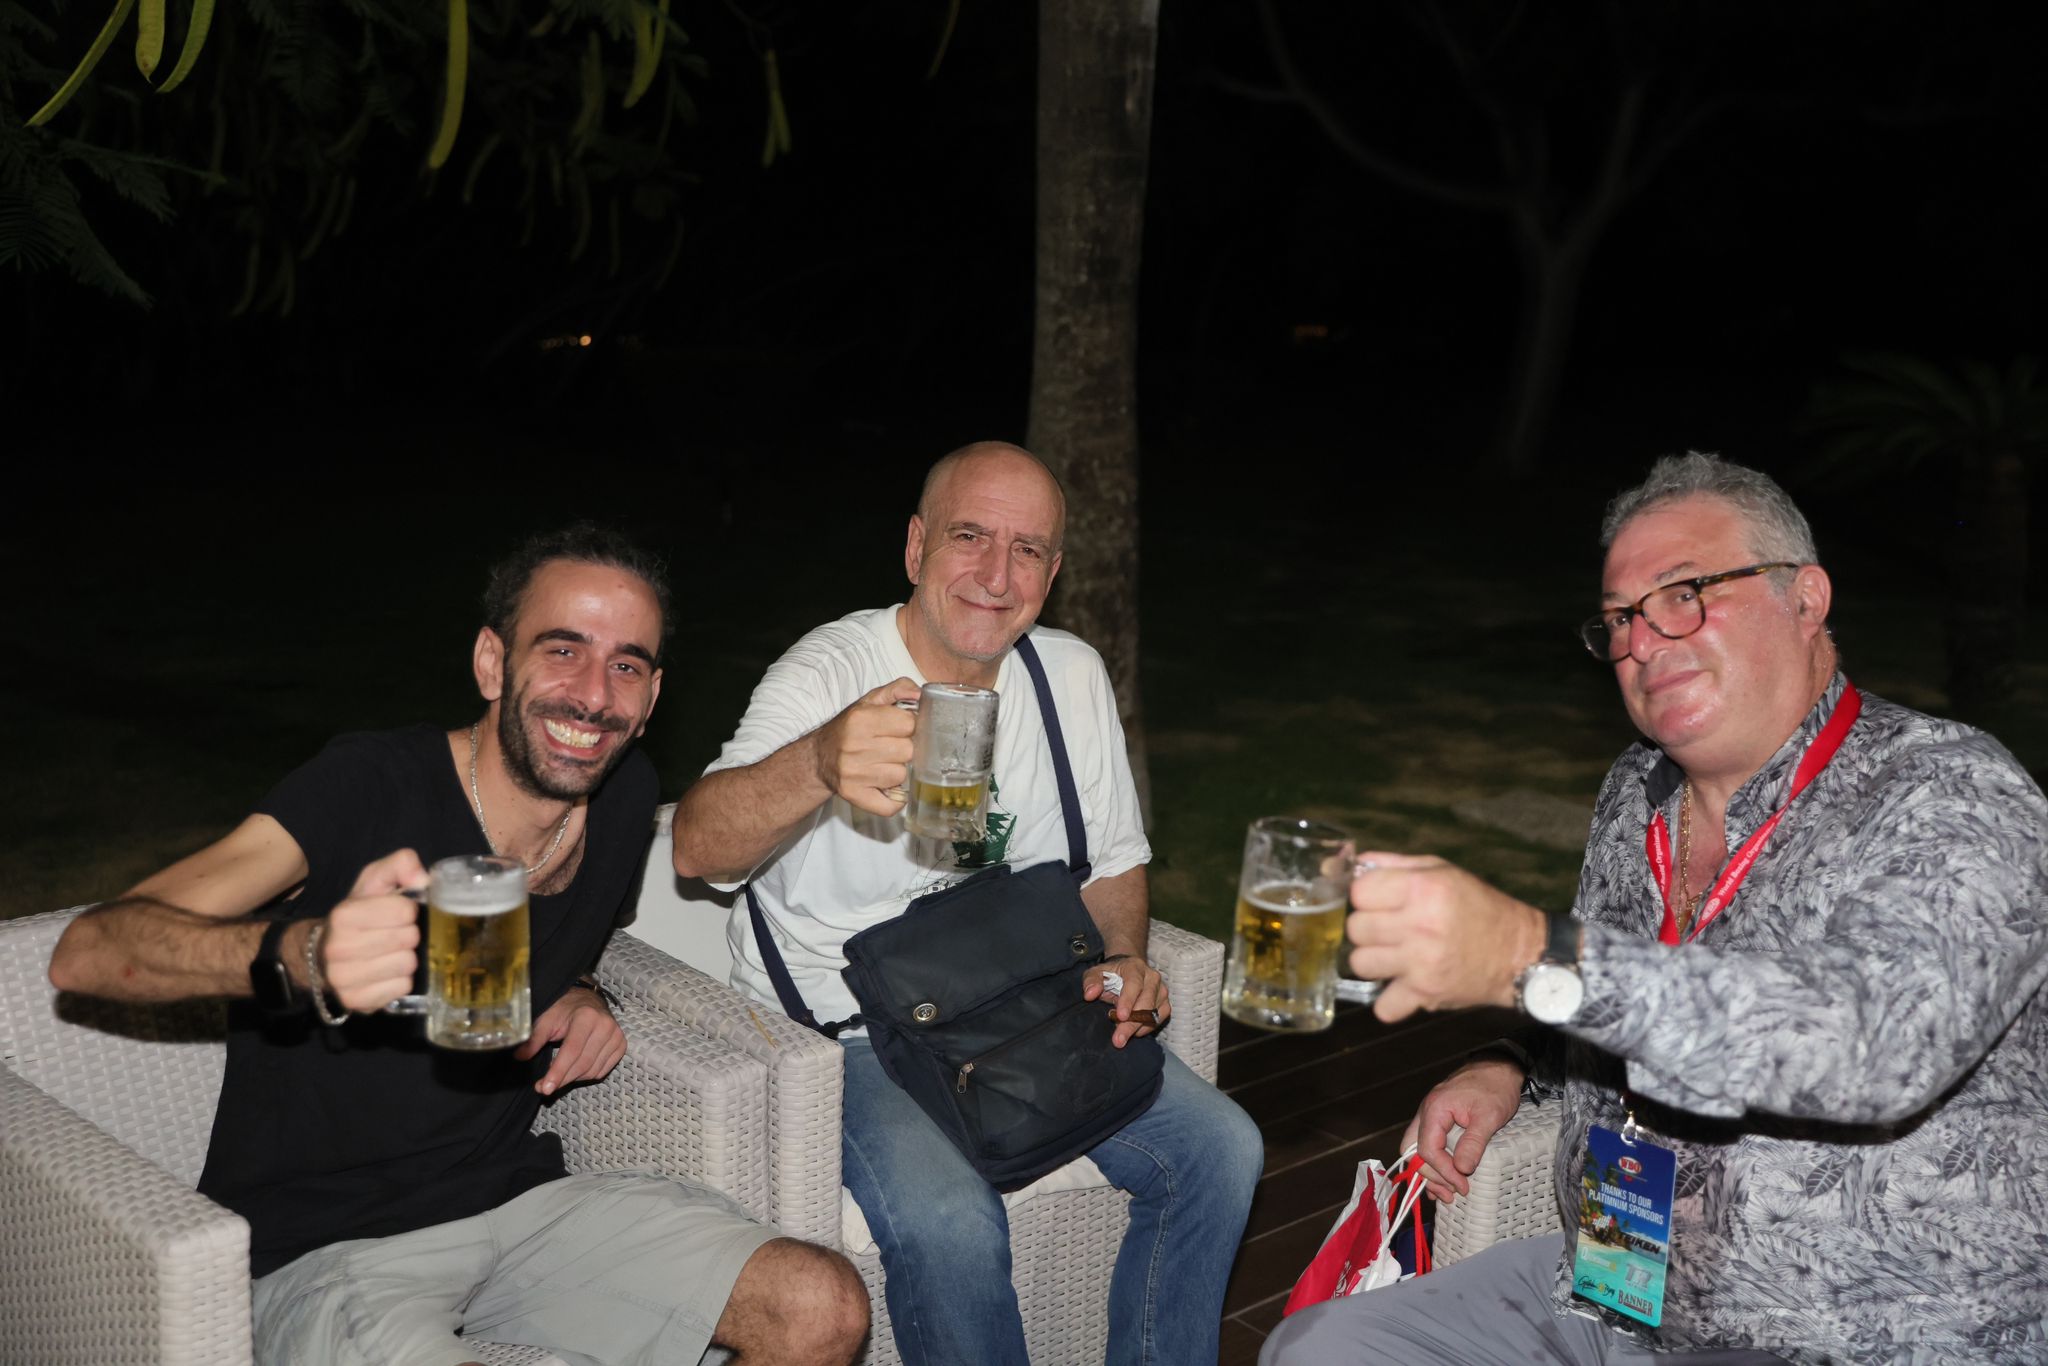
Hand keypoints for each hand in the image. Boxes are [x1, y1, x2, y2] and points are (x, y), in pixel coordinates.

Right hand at [313, 849, 428, 1010]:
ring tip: (390, 953)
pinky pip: (401, 988)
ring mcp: (344, 979)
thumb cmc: (358, 914)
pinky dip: (400, 980)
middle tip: (395, 934)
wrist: (323, 953)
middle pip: (409, 938)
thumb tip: (423, 878)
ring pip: (407, 965)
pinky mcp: (356, 1002)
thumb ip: (400, 865)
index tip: (397, 914)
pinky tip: (386, 973)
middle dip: (409, 934)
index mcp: (344, 915)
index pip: (405, 911)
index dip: (408, 910)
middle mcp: (339, 948)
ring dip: (406, 958)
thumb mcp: (375, 881)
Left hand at [516, 985, 626, 1094]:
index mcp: (586, 1016)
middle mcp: (605, 1025)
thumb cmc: (564, 1009)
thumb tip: (520, 1056)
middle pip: (583, 1064)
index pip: (572, 1051)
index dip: (558, 1071)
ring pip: (592, 1071)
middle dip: (562, 1079)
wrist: (588, 1000)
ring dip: (573, 1078)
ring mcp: (616, 1036)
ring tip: (558, 1074)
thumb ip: (534, 1038)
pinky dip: (586, 1075)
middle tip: (543, 1087)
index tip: (545, 1088)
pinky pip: (602, 1071)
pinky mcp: (621, 1044)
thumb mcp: (546, 1018)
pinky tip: (575, 1068)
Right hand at [811, 678, 919, 816]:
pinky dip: (894, 800)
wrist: (819, 757)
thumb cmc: (850, 728)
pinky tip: (886, 787)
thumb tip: (920, 694)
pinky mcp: (854, 795)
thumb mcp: (870, 701)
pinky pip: (890, 805)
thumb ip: (898, 688)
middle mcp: (856, 746)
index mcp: (862, 719)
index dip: (910, 726)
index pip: (909, 723)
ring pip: (901, 776)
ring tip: (884, 764)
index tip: (901, 729)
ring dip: (897, 771)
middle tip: (892, 748)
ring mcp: (854, 773)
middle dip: (905, 749)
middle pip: (908, 751)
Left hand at [1085, 953, 1168, 1047]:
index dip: (1128, 1000)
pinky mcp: (1164, 1004)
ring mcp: (1161, 991)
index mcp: (1134, 967)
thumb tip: (1089, 994)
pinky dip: (1145, 1029)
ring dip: (1137, 1028)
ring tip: (1121, 1037)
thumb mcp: (1096, 974)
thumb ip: (1091, 982)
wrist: (1127, 972)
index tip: (1120, 1016)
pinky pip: (1158, 1020)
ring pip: (1154, 1014)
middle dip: (1131, 1023)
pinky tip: (1133, 1033)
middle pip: (1146, 1002)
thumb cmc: (1110, 975)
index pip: (1134, 984)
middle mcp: (1152, 978)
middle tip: (1118, 1039)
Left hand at [1346, 852, 1547, 1022]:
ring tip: (1394, 956)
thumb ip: (1395, 864)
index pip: (1359, 892)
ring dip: (1374, 961)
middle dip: (1368, 928)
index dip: (1366, 896)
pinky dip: (1391, 1002)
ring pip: (1360, 964)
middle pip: (1356, 928)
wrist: (1519, 954)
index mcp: (1422, 888)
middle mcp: (1419, 924)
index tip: (1380, 901)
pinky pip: (1384, 1006)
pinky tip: (1403, 987)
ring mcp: (1421, 962)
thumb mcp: (1443, 871)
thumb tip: (1354, 864)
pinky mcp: (1426, 993)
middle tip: (1389, 930)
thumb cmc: (1479, 906)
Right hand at [1401, 1058, 1524, 1203]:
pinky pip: (1428, 1144)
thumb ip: (1473, 1143)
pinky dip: (1434, 1163)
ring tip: (1448, 1192)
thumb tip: (1461, 1169)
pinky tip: (1445, 1177)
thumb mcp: (1489, 1116)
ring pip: (1418, 1149)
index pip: (1428, 1149)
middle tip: (1452, 1191)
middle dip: (1430, 1175)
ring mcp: (1431, 1116)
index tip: (1462, 1186)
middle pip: (1413, 1151)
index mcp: (1435, 1110)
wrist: (1499, 1067)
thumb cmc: (1495, 1087)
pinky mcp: (1440, 1120)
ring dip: (1430, 1172)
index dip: (1443, 1172)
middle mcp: (1426, 1113)